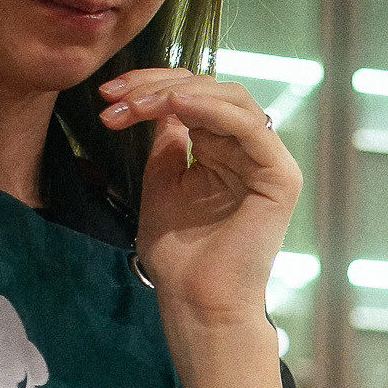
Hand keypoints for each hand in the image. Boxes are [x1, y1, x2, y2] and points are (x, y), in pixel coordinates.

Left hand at [99, 70, 299, 328]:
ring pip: (230, 98)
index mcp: (222, 151)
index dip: (149, 87)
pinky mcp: (280, 177)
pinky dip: (210, 109)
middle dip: (156, 84)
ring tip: (137, 103)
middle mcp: (248, 151)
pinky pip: (248, 126)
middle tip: (113, 96)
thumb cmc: (179, 257)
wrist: (198, 302)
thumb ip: (165, 141)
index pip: (193, 97)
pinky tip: (174, 105)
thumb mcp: (160, 183)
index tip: (106, 96)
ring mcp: (268, 162)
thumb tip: (160, 100)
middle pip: (210, 89)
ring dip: (177, 92)